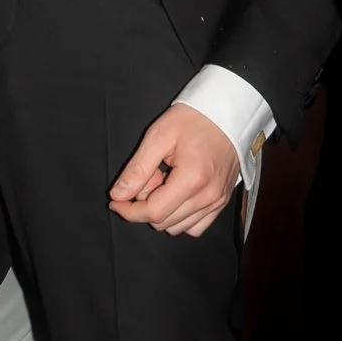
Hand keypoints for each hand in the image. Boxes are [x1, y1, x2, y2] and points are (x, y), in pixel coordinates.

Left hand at [110, 102, 239, 234]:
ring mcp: (218, 201)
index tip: (116, 199)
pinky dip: (180, 217)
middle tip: (151, 175)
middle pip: (164, 222)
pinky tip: (176, 194)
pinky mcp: (222, 202)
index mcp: (192, 179)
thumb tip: (118, 195)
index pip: (154, 212)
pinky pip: (196, 226)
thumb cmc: (193, 119)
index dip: (128, 210)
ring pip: (178, 227)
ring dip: (163, 210)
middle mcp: (208, 196)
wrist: (226, 113)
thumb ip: (137, 169)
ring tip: (165, 180)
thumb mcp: (158, 136)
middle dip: (146, 204)